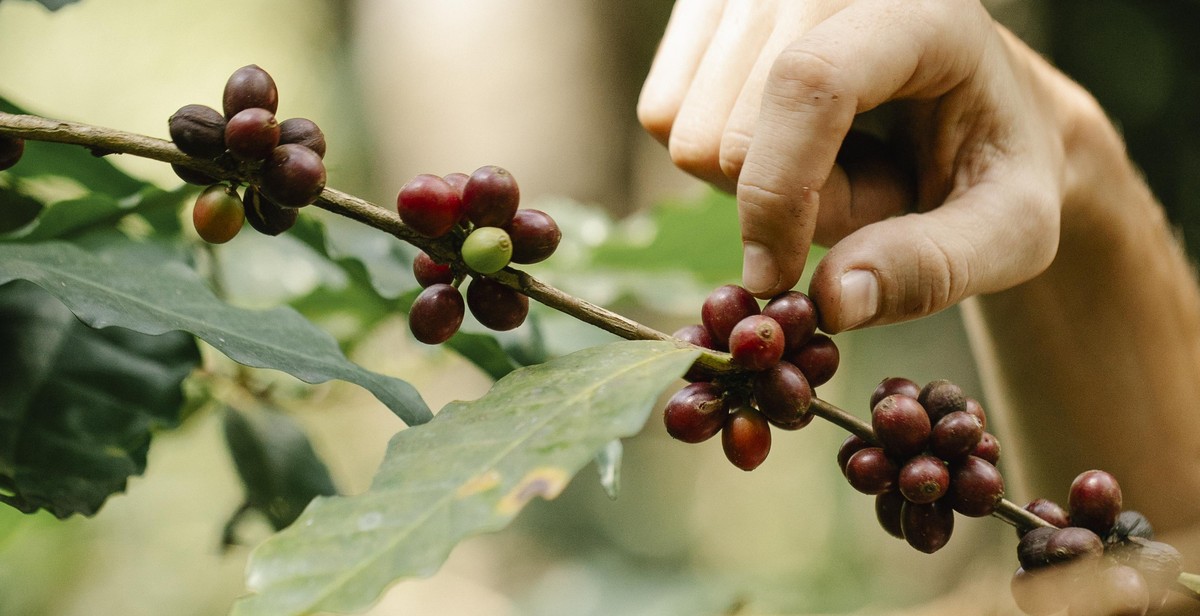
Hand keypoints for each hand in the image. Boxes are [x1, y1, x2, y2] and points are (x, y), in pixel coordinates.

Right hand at [638, 0, 1080, 331]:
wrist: (975, 110)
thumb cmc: (995, 165)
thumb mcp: (1011, 230)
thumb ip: (935, 269)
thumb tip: (832, 302)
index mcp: (918, 9)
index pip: (810, 82)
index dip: (781, 194)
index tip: (778, 279)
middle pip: (725, 129)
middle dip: (782, 202)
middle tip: (861, 193)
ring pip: (680, 126)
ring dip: (747, 181)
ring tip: (830, 163)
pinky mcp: (707, 8)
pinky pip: (661, 113)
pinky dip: (713, 157)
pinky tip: (783, 141)